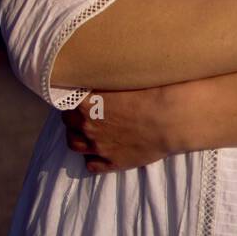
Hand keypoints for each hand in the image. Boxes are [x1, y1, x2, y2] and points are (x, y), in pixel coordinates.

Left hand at [61, 83, 182, 173]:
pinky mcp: (112, 163)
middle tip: (84, 109)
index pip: (65, 99)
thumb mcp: (123, 77)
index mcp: (88, 103)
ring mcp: (99, 147)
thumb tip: (97, 70)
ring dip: (77, 136)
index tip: (78, 92)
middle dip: (73, 115)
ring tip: (86, 130)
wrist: (171, 118)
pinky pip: (91, 165)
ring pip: (74, 144)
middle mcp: (88, 126)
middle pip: (67, 121)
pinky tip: (99, 150)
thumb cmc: (152, 92)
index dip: (71, 95)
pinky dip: (92, 158)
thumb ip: (104, 78)